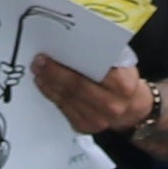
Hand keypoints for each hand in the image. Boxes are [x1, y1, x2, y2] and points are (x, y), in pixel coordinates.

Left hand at [29, 51, 160, 142]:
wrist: (129, 108)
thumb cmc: (123, 80)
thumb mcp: (122, 64)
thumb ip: (104, 55)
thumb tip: (73, 40)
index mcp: (122, 85)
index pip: (93, 72)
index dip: (70, 63)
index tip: (51, 53)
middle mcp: (111, 105)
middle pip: (76, 87)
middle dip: (53, 73)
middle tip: (38, 61)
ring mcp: (97, 120)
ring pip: (66, 99)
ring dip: (49, 84)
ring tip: (38, 70)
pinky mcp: (85, 127)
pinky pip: (63, 109)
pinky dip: (51, 95)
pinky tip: (44, 84)